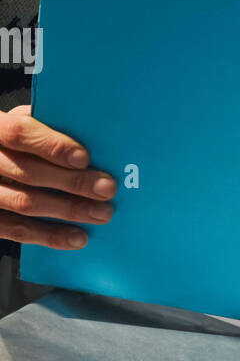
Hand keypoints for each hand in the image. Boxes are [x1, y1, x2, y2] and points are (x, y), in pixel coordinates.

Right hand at [0, 106, 116, 247]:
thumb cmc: (13, 144)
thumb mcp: (20, 124)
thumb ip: (44, 125)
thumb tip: (90, 134)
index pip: (17, 133)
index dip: (51, 145)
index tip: (83, 158)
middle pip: (28, 173)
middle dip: (72, 181)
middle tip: (106, 188)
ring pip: (25, 203)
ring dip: (68, 210)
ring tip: (101, 212)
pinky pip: (19, 231)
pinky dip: (51, 235)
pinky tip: (79, 236)